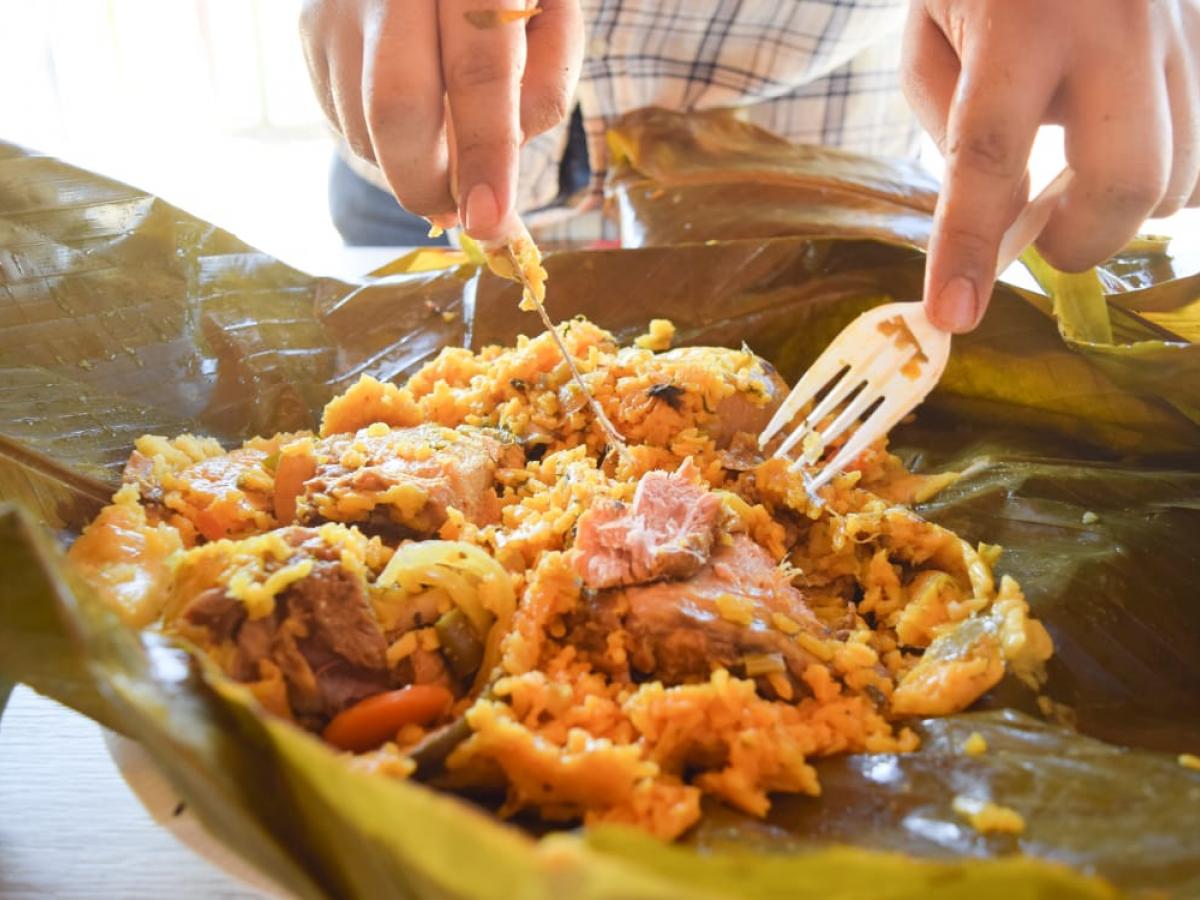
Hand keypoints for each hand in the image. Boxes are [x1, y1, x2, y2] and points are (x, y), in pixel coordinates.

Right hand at [300, 0, 582, 240]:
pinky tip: (414, 113)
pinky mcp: (309, 29)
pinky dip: (383, 144)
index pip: (477, 74)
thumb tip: (493, 176)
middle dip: (428, 183)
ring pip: (364, 124)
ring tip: (445, 139)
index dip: (484, 155)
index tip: (489, 219)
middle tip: (458, 214)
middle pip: (395, 106)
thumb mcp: (553, 19)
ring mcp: (338, 5)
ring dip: (407, 165)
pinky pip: (342, 119)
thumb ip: (543, 88)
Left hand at [902, 0, 1199, 331]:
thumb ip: (952, 127)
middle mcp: (1119, 19)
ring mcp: (1183, 23)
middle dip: (1081, 241)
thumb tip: (1004, 217)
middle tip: (1039, 239)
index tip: (953, 315)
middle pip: (1128, 181)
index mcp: (1020, 17)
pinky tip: (1113, 136)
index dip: (967, 244)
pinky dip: (1157, 168)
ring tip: (1072, 168)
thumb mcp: (929, 33)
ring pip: (1182, 175)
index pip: (989, 153)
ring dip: (1120, 204)